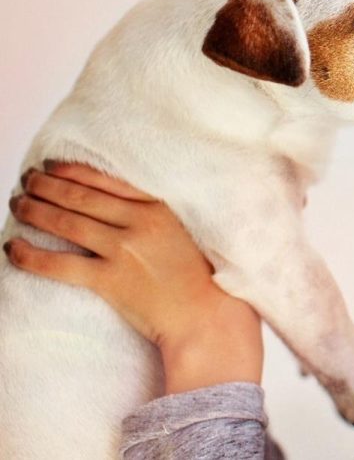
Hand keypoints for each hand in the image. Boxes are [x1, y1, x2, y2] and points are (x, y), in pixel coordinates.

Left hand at [5, 162, 262, 393]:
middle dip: (46, 186)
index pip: (106, 181)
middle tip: (26, 180)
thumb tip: (115, 206)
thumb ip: (154, 215)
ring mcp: (123, 251)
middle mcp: (139, 223)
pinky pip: (59, 264)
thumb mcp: (184, 232)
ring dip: (35, 211)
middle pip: (81, 198)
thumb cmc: (199, 278)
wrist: (206, 316)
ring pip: (67, 223)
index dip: (73, 171)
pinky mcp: (110, 281)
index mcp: (159, 208)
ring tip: (17, 204)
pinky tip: (14, 248)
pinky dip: (32, 255)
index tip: (52, 166)